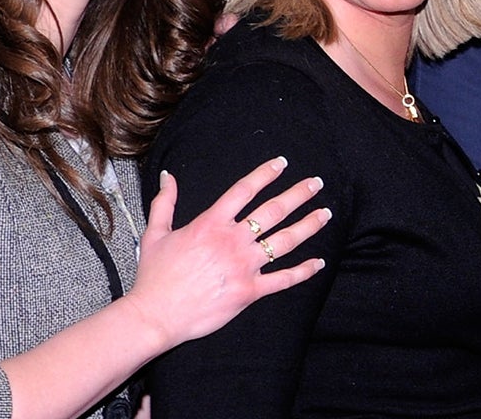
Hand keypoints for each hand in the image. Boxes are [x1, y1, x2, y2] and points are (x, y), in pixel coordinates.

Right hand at [123, 157, 328, 352]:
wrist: (155, 315)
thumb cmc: (155, 275)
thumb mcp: (155, 232)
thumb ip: (166, 202)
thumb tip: (169, 176)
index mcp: (212, 223)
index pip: (245, 190)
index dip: (265, 174)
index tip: (282, 164)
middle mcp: (233, 240)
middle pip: (273, 211)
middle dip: (298, 194)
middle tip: (316, 183)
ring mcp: (243, 266)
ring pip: (284, 241)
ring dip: (308, 226)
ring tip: (325, 214)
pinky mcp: (249, 291)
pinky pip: (282, 279)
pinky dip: (303, 271)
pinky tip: (319, 263)